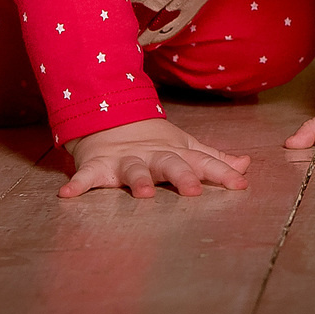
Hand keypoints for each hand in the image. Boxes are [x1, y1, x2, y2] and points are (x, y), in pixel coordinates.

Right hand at [60, 118, 249, 199]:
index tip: (241, 185)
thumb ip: (213, 160)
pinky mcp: (97, 165)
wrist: (110, 118)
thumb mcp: (185, 148)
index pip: (204, 162)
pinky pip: (86, 176)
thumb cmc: (154, 143)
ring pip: (133, 171)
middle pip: (171, 164)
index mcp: (176, 154)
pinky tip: (68, 194)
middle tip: (193, 191)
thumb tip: (246, 164)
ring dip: (138, 181)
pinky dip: (77, 184)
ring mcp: (125, 160)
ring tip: (144, 195)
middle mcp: (153, 156)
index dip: (223, 173)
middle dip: (183, 176)